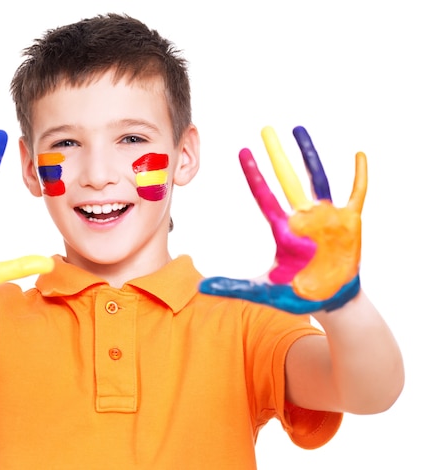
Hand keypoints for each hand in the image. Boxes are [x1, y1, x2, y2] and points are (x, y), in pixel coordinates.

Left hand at [199, 126, 366, 313]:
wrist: (331, 300)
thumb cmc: (297, 294)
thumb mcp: (262, 291)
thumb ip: (232, 287)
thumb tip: (198, 288)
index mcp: (283, 229)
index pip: (264, 196)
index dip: (253, 174)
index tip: (242, 151)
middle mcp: (302, 217)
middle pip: (287, 179)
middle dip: (277, 155)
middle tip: (265, 129)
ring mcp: (326, 217)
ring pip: (317, 178)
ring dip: (309, 155)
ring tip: (298, 129)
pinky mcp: (350, 222)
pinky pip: (356, 193)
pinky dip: (358, 175)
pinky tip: (358, 155)